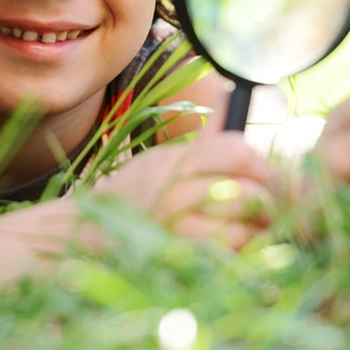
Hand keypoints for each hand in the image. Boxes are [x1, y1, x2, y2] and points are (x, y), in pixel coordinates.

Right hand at [94, 127, 273, 249]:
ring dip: (250, 231)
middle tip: (260, 207)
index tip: (259, 175)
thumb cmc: (137, 191)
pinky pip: (224, 257)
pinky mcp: (177, 258)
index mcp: (177, 160)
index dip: (258, 165)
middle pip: (247, 193)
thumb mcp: (166, 157)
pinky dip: (233, 252)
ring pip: (241, 229)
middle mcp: (176, 191)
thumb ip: (207, 135)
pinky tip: (227, 245)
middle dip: (261, 202)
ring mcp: (176, 228)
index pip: (238, 152)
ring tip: (244, 227)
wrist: (88, 229)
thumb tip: (231, 91)